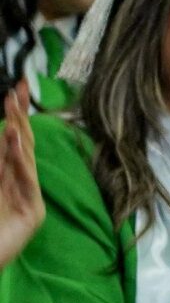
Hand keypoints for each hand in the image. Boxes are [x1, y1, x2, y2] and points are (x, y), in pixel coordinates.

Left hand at [0, 84, 42, 269]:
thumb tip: (5, 135)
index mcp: (3, 176)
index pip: (11, 139)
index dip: (15, 114)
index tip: (15, 89)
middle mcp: (17, 183)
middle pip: (22, 143)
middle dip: (20, 116)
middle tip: (18, 89)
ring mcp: (28, 198)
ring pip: (25, 160)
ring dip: (20, 135)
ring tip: (15, 113)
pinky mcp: (33, 214)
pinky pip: (28, 183)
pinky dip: (22, 162)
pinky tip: (17, 143)